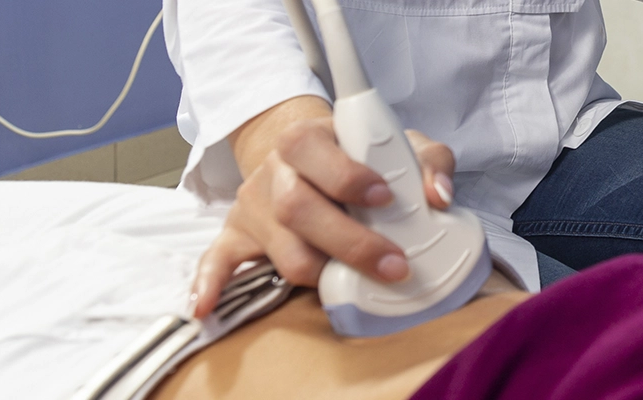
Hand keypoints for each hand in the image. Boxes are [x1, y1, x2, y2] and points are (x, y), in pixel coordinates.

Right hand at [192, 96, 456, 318]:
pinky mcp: (239, 235)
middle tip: (394, 264)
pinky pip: (217, 260)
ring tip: (358, 285)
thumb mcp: (399, 144)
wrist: (308, 154)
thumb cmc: (361, 155)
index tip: (385, 197)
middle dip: (350, 242)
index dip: (348, 177)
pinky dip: (209, 285)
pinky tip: (205, 308)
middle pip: (298, 209)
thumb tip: (437, 197)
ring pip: (281, 249)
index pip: (315, 152)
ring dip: (321, 273)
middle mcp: (274, 172)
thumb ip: (427, 161)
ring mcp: (253, 206)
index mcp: (306, 139)